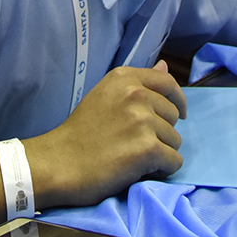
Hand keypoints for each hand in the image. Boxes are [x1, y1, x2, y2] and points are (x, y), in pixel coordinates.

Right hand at [26, 62, 185, 209]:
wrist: (59, 163)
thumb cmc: (79, 132)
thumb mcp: (105, 96)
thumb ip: (137, 83)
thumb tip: (165, 65)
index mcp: (125, 78)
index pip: (167, 82)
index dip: (176, 100)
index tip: (177, 114)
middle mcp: (136, 94)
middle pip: (173, 115)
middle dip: (162, 132)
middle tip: (136, 144)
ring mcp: (143, 121)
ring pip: (175, 141)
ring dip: (161, 153)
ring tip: (134, 158)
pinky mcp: (148, 148)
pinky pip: (174, 162)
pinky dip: (162, 170)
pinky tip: (140, 171)